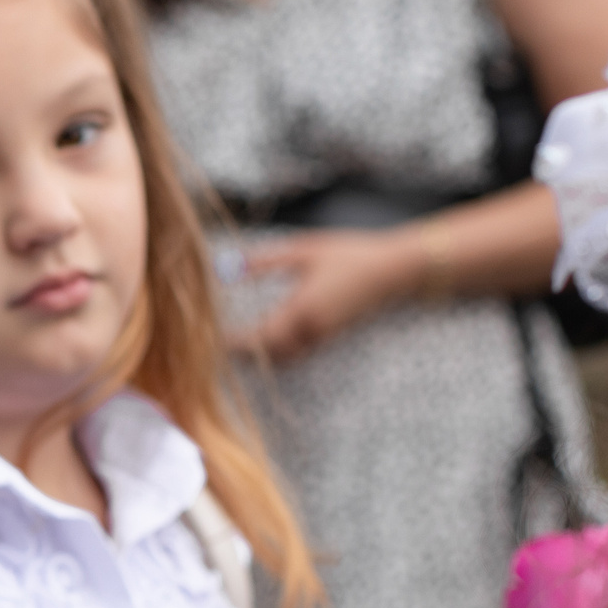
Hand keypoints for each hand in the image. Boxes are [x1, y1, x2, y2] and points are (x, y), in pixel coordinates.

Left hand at [232, 228, 424, 364]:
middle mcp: (312, 330)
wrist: (394, 270)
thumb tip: (230, 266)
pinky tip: (269, 336)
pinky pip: (301, 351)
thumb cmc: (349, 254)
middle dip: (246, 353)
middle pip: (270, 355)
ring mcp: (325, 336)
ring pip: (286, 357)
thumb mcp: (303, 251)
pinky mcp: (333, 335)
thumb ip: (265, 262)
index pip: (259, 338)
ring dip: (264, 353)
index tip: (213, 338)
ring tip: (239, 343)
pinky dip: (281, 349)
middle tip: (219, 344)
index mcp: (301, 310)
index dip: (235, 343)